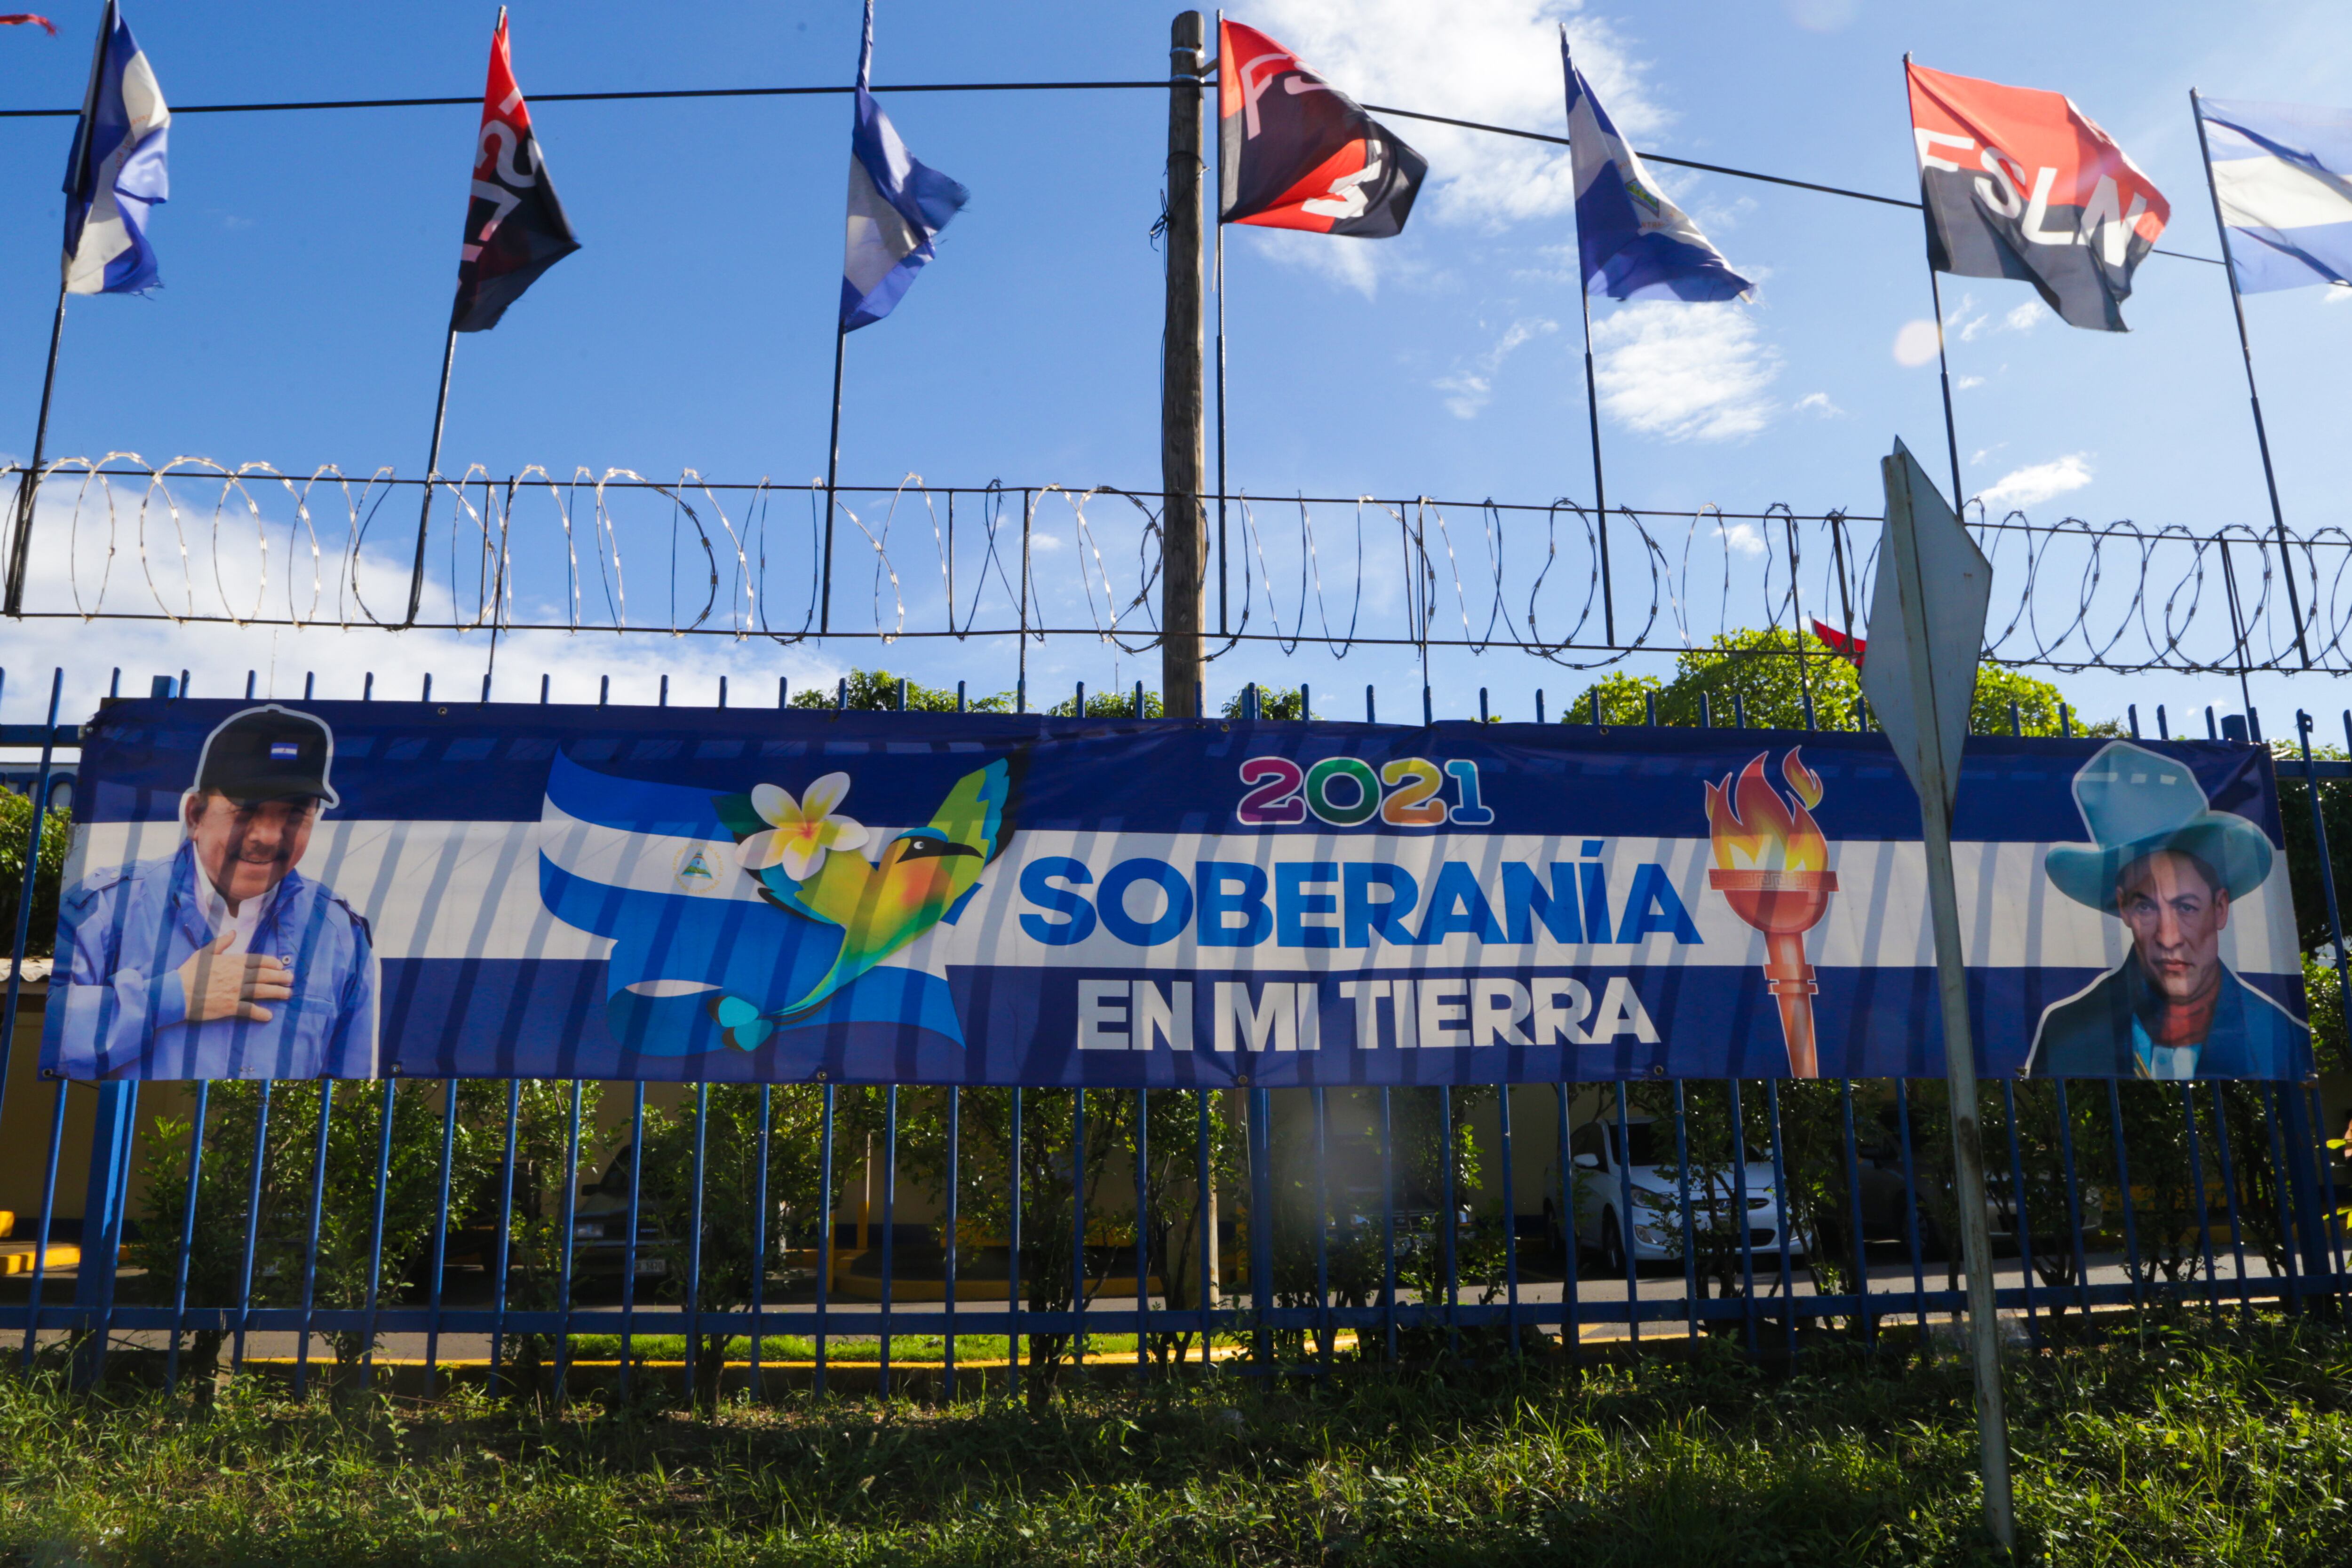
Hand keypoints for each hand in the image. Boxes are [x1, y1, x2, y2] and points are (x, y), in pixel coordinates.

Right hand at [176, 929, 293, 1023]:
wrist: (177, 993)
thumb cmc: (189, 972)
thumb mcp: (204, 953)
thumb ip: (221, 943)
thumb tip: (233, 932)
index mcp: (233, 962)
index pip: (258, 960)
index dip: (271, 963)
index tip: (280, 965)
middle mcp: (238, 976)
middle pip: (264, 975)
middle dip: (280, 977)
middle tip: (290, 979)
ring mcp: (235, 991)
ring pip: (262, 991)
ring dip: (277, 992)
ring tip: (287, 994)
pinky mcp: (230, 1007)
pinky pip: (249, 1010)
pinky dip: (260, 1013)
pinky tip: (269, 1016)